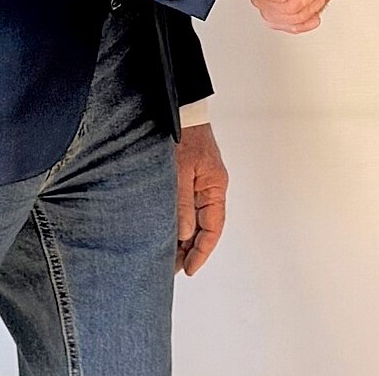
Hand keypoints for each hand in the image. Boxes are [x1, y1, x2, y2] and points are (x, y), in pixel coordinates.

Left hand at [174, 123, 227, 274]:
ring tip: (165, 257)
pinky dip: (176, 221)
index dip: (202, 251)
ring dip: (181, 237)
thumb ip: (182, 202)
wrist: (178, 109)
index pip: (213, 228)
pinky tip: (163, 232)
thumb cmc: (183, 135)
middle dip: (189, 249)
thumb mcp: (181, 171)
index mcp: (215, 187)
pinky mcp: (185, 178)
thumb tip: (184, 234)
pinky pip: (183, 206)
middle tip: (171, 269)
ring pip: (192, 218)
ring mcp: (197, 183)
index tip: (189, 268)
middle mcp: (209, 188)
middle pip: (203, 227)